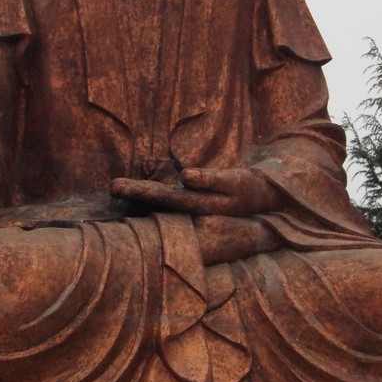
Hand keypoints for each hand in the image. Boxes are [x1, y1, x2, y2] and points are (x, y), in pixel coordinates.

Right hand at [111, 167, 281, 216]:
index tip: (109, 188)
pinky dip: (201, 180)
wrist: (272, 197)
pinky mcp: (234, 185)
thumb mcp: (206, 190)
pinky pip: (215, 182)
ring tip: (131, 188)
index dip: (132, 195)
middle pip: (162, 200)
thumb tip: (153, 176)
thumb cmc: (232, 194)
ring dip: (157, 194)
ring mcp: (214, 199)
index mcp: (187, 202)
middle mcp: (197, 205)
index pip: (154, 199)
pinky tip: (185, 177)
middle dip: (137, 194)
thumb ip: (182, 186)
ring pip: (183, 198)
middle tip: (111, 187)